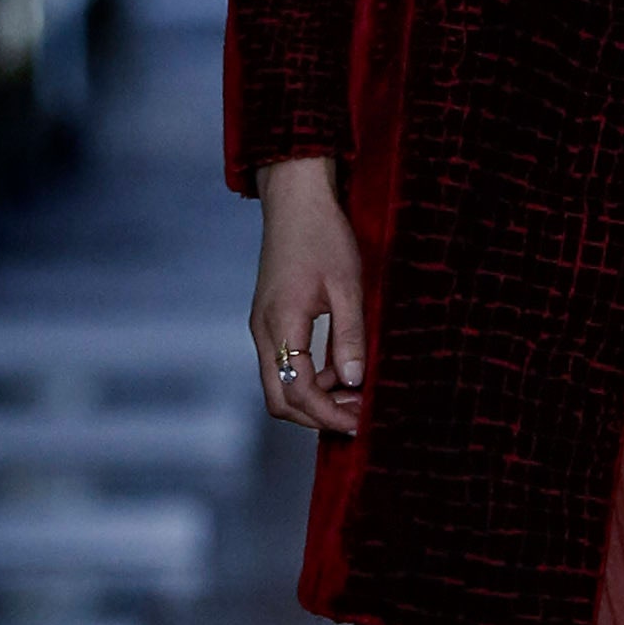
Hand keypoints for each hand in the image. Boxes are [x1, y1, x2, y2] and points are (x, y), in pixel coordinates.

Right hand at [253, 156, 365, 436]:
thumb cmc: (323, 236)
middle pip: (279, 399)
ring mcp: (263, 327)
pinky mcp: (270, 321)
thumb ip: (349, 336)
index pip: (297, 391)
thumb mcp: (347, 286)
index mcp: (280, 324)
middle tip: (357, 414)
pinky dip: (310, 378)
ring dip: (314, 398)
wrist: (296, 201)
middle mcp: (263, 331)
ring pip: (279, 384)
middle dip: (316, 416)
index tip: (360, 423)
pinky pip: (284, 364)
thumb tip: (353, 381)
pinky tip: (340, 368)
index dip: (328, 415)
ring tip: (356, 392)